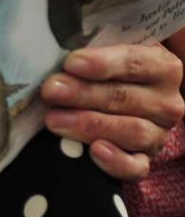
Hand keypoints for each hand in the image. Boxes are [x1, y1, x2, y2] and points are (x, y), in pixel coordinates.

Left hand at [41, 43, 183, 179]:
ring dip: (89, 125)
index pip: (134, 62)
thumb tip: (53, 51)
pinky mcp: (145, 160)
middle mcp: (166, 101)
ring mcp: (158, 133)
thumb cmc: (104, 70)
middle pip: (124, 97)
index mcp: (162, 66)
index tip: (71, 63)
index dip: (102, 63)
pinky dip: (116, 162)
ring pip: (130, 130)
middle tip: (50, 90)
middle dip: (83, 93)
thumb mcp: (104, 52)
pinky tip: (95, 151)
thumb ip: (90, 50)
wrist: (119, 99)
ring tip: (54, 120)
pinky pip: (136, 167)